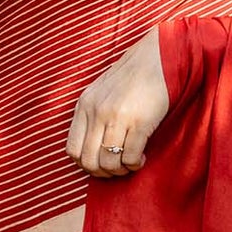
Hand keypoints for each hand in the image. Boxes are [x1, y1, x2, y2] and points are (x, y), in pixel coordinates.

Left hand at [66, 28, 170, 177]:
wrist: (159, 58)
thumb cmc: (133, 78)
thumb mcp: (102, 92)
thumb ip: (93, 115)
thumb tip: (90, 148)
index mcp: (84, 105)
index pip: (72, 149)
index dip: (85, 164)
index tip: (100, 163)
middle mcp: (97, 112)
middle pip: (89, 161)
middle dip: (103, 173)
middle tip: (117, 170)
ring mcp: (117, 117)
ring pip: (109, 163)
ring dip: (121, 171)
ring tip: (131, 163)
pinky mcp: (139, 122)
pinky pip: (130, 157)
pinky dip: (135, 164)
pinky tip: (142, 158)